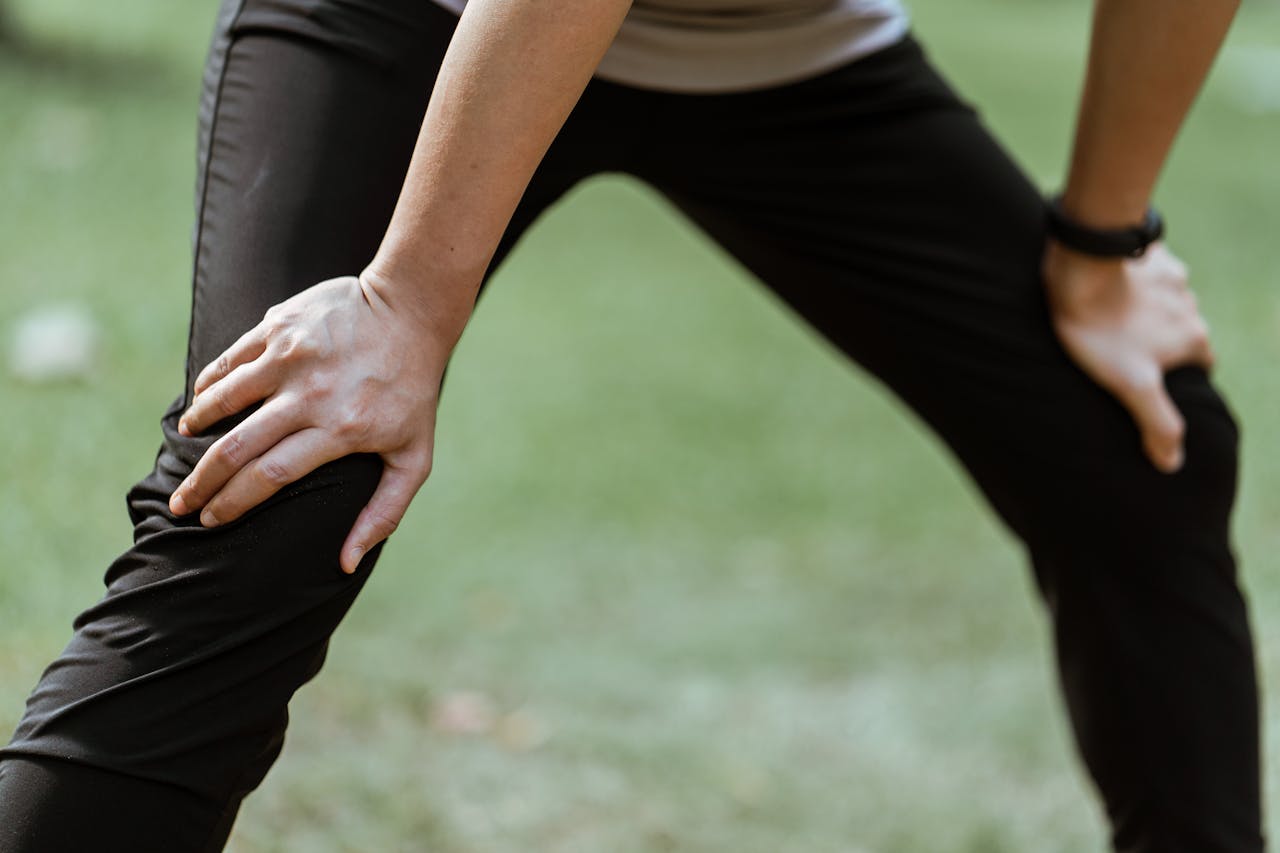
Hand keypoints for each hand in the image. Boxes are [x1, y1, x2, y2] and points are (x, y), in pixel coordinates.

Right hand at [168, 273, 449, 572]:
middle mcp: (311, 394)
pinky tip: (202, 400)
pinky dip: (208, 385)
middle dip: (201, 482)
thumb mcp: (414, 456)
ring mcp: (291, 356)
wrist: (410, 311)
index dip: (233, 503)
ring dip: (197, 427)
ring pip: (222, 399)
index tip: (211, 521)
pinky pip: (229, 361)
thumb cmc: (413, 392)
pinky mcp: (278, 326)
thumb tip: (346, 563)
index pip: (270, 475)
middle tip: (181, 503)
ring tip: (186, 446)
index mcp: (341, 429)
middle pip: (237, 447)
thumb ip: (385, 511)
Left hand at [1043, 240, 1213, 472]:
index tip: (1154, 386)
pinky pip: (1145, 274)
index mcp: (1194, 338)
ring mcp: (1171, 277)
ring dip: (1146, 314)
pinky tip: (1108, 290)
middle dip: (1162, 345)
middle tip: (1127, 355)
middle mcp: (1191, 306)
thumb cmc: (1103, 329)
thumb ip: (1157, 423)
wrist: (1083, 265)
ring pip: (1164, 304)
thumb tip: (1173, 464)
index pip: (1200, 366)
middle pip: (1181, 334)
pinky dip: (1132, 284)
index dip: (1179, 379)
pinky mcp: (1147, 255)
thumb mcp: (1132, 385)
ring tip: (1113, 324)